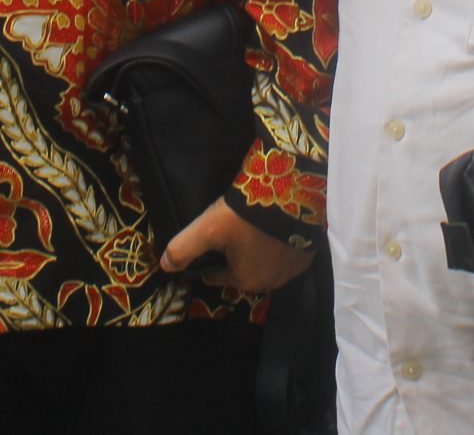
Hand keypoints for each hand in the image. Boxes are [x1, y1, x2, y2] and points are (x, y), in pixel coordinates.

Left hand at [160, 197, 312, 293]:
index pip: (220, 276)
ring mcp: (294, 268)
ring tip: (252, 226)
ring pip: (268, 263)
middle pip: (245, 271)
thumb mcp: (207, 228)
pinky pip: (287, 253)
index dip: (211, 261)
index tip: (210, 242)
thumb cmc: (246, 215)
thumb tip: (164, 266)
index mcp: (247, 281)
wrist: (290, 191)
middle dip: (237, 257)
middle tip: (231, 231)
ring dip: (260, 251)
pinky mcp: (310, 252)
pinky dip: (279, 244)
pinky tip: (273, 226)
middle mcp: (273, 281)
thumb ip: (183, 248)